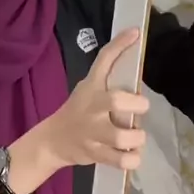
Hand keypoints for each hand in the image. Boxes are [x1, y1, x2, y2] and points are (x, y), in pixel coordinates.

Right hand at [47, 28, 148, 170]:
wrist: (53, 141)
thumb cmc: (78, 110)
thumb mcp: (88, 88)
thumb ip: (108, 78)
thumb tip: (134, 59)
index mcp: (91, 88)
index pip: (104, 59)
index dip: (120, 45)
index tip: (136, 32)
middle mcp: (92, 108)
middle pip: (116, 101)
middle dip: (137, 105)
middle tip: (140, 108)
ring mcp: (92, 133)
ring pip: (122, 136)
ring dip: (137, 137)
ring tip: (136, 136)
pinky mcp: (95, 154)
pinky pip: (121, 160)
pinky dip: (132, 158)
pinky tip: (132, 153)